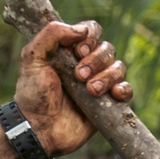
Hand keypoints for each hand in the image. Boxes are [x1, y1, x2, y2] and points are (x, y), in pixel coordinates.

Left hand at [6, 19, 131, 158]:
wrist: (38, 129)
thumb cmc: (32, 95)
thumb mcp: (32, 59)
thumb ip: (51, 35)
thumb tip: (81, 30)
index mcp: (69, 52)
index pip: (92, 31)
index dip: (90, 37)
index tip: (77, 51)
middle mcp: (86, 65)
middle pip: (107, 49)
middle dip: (96, 60)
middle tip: (78, 76)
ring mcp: (98, 84)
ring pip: (118, 68)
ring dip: (107, 76)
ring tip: (90, 90)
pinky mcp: (107, 104)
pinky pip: (127, 90)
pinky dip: (124, 89)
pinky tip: (113, 94)